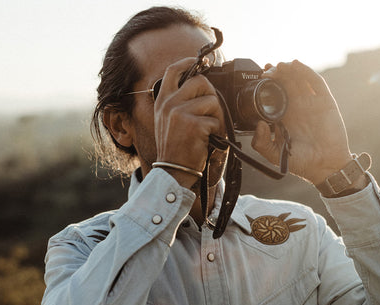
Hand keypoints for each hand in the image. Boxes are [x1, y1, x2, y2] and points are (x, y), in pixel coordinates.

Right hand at [153, 58, 224, 186]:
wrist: (172, 169)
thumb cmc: (174, 147)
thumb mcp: (167, 120)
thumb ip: (178, 102)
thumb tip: (201, 87)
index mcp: (162, 101)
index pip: (173, 71)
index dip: (188, 62)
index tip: (200, 61)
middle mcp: (169, 104)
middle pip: (201, 82)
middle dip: (211, 95)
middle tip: (211, 112)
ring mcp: (180, 113)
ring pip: (212, 101)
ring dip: (216, 116)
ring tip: (208, 130)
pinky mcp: (194, 125)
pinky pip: (216, 120)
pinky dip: (216, 132)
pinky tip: (207, 139)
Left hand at [251, 60, 351, 184]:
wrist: (324, 167)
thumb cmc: (301, 161)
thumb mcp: (274, 154)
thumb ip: (261, 143)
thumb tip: (257, 124)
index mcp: (284, 117)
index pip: (274, 94)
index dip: (267, 84)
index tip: (258, 77)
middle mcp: (296, 107)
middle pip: (285, 83)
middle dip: (276, 73)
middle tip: (266, 69)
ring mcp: (310, 103)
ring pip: (298, 79)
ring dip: (288, 69)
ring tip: (278, 65)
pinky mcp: (324, 102)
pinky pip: (315, 83)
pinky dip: (306, 71)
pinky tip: (296, 65)